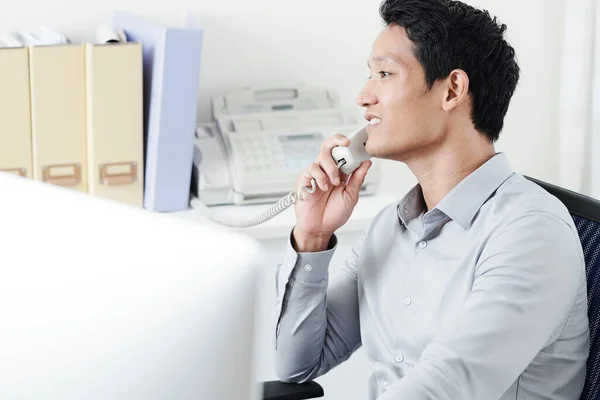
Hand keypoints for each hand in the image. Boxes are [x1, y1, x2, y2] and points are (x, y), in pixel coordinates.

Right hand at [292, 134, 371, 251]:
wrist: (320, 228)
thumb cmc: (334, 214)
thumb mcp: (351, 196)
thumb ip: (357, 178)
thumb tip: (366, 163)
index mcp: (340, 173)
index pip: (343, 153)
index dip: (350, 146)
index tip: (358, 145)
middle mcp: (327, 170)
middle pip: (329, 147)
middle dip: (337, 140)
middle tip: (346, 143)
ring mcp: (316, 174)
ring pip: (322, 156)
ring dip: (331, 168)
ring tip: (335, 183)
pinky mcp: (305, 179)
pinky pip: (312, 169)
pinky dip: (320, 177)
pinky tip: (323, 187)